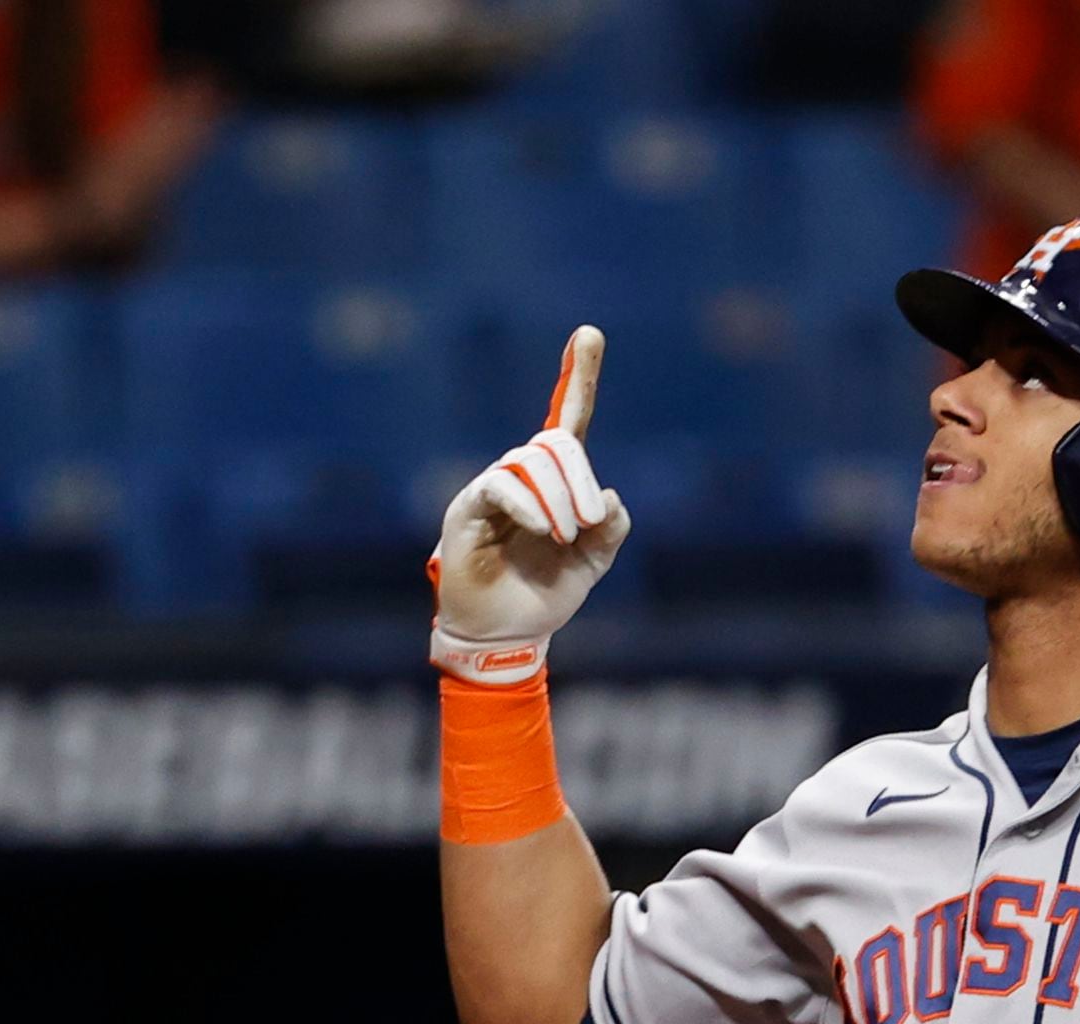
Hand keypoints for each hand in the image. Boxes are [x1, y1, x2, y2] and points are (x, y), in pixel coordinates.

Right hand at [430, 327, 629, 683]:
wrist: (506, 634)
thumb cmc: (545, 594)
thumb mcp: (593, 563)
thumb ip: (610, 530)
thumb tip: (607, 497)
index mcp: (556, 482)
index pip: (567, 419)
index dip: (578, 377)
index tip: (589, 334)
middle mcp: (523, 475)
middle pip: (555, 443)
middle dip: (579, 477)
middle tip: (588, 522)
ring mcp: (494, 488)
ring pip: (532, 462)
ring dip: (559, 499)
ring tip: (564, 538)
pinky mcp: (469, 507)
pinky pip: (500, 486)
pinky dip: (528, 504)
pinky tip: (542, 529)